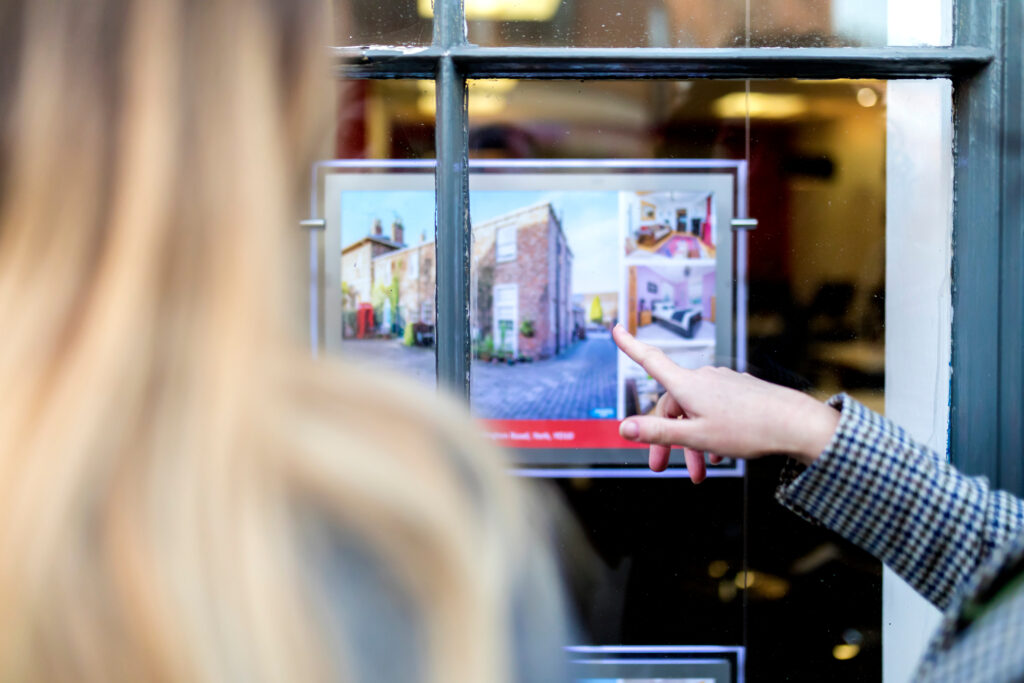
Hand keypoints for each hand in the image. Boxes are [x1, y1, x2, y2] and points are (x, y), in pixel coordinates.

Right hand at [612, 324, 839, 481]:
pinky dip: (709, 432)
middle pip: (672, 405)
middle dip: (665, 437)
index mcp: (687, 385)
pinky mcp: (739, 391)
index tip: (616, 329)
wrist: (794, 423)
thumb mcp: (695, 436)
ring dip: (691, 441)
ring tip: (700, 471)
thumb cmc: (747, 429)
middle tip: (661, 467)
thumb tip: (623, 428)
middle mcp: (703, 378)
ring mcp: (723, 383)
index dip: (630, 345)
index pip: (650, 360)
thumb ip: (657, 432)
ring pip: (694, 411)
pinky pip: (714, 410)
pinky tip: (719, 455)